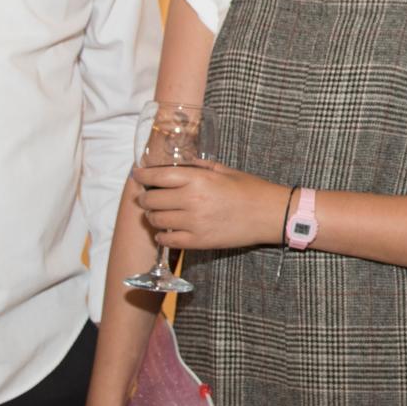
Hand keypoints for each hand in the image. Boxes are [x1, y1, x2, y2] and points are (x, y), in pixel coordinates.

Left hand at [134, 160, 286, 249]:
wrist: (269, 214)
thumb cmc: (249, 189)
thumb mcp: (224, 171)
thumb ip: (199, 167)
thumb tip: (180, 164)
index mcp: (197, 179)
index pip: (157, 176)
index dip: (143, 175)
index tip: (137, 175)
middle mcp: (192, 200)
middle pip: (152, 200)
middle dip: (145, 198)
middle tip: (148, 197)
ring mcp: (194, 223)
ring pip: (156, 221)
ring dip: (153, 217)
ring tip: (157, 214)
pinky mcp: (199, 241)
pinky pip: (168, 240)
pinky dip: (162, 236)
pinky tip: (166, 231)